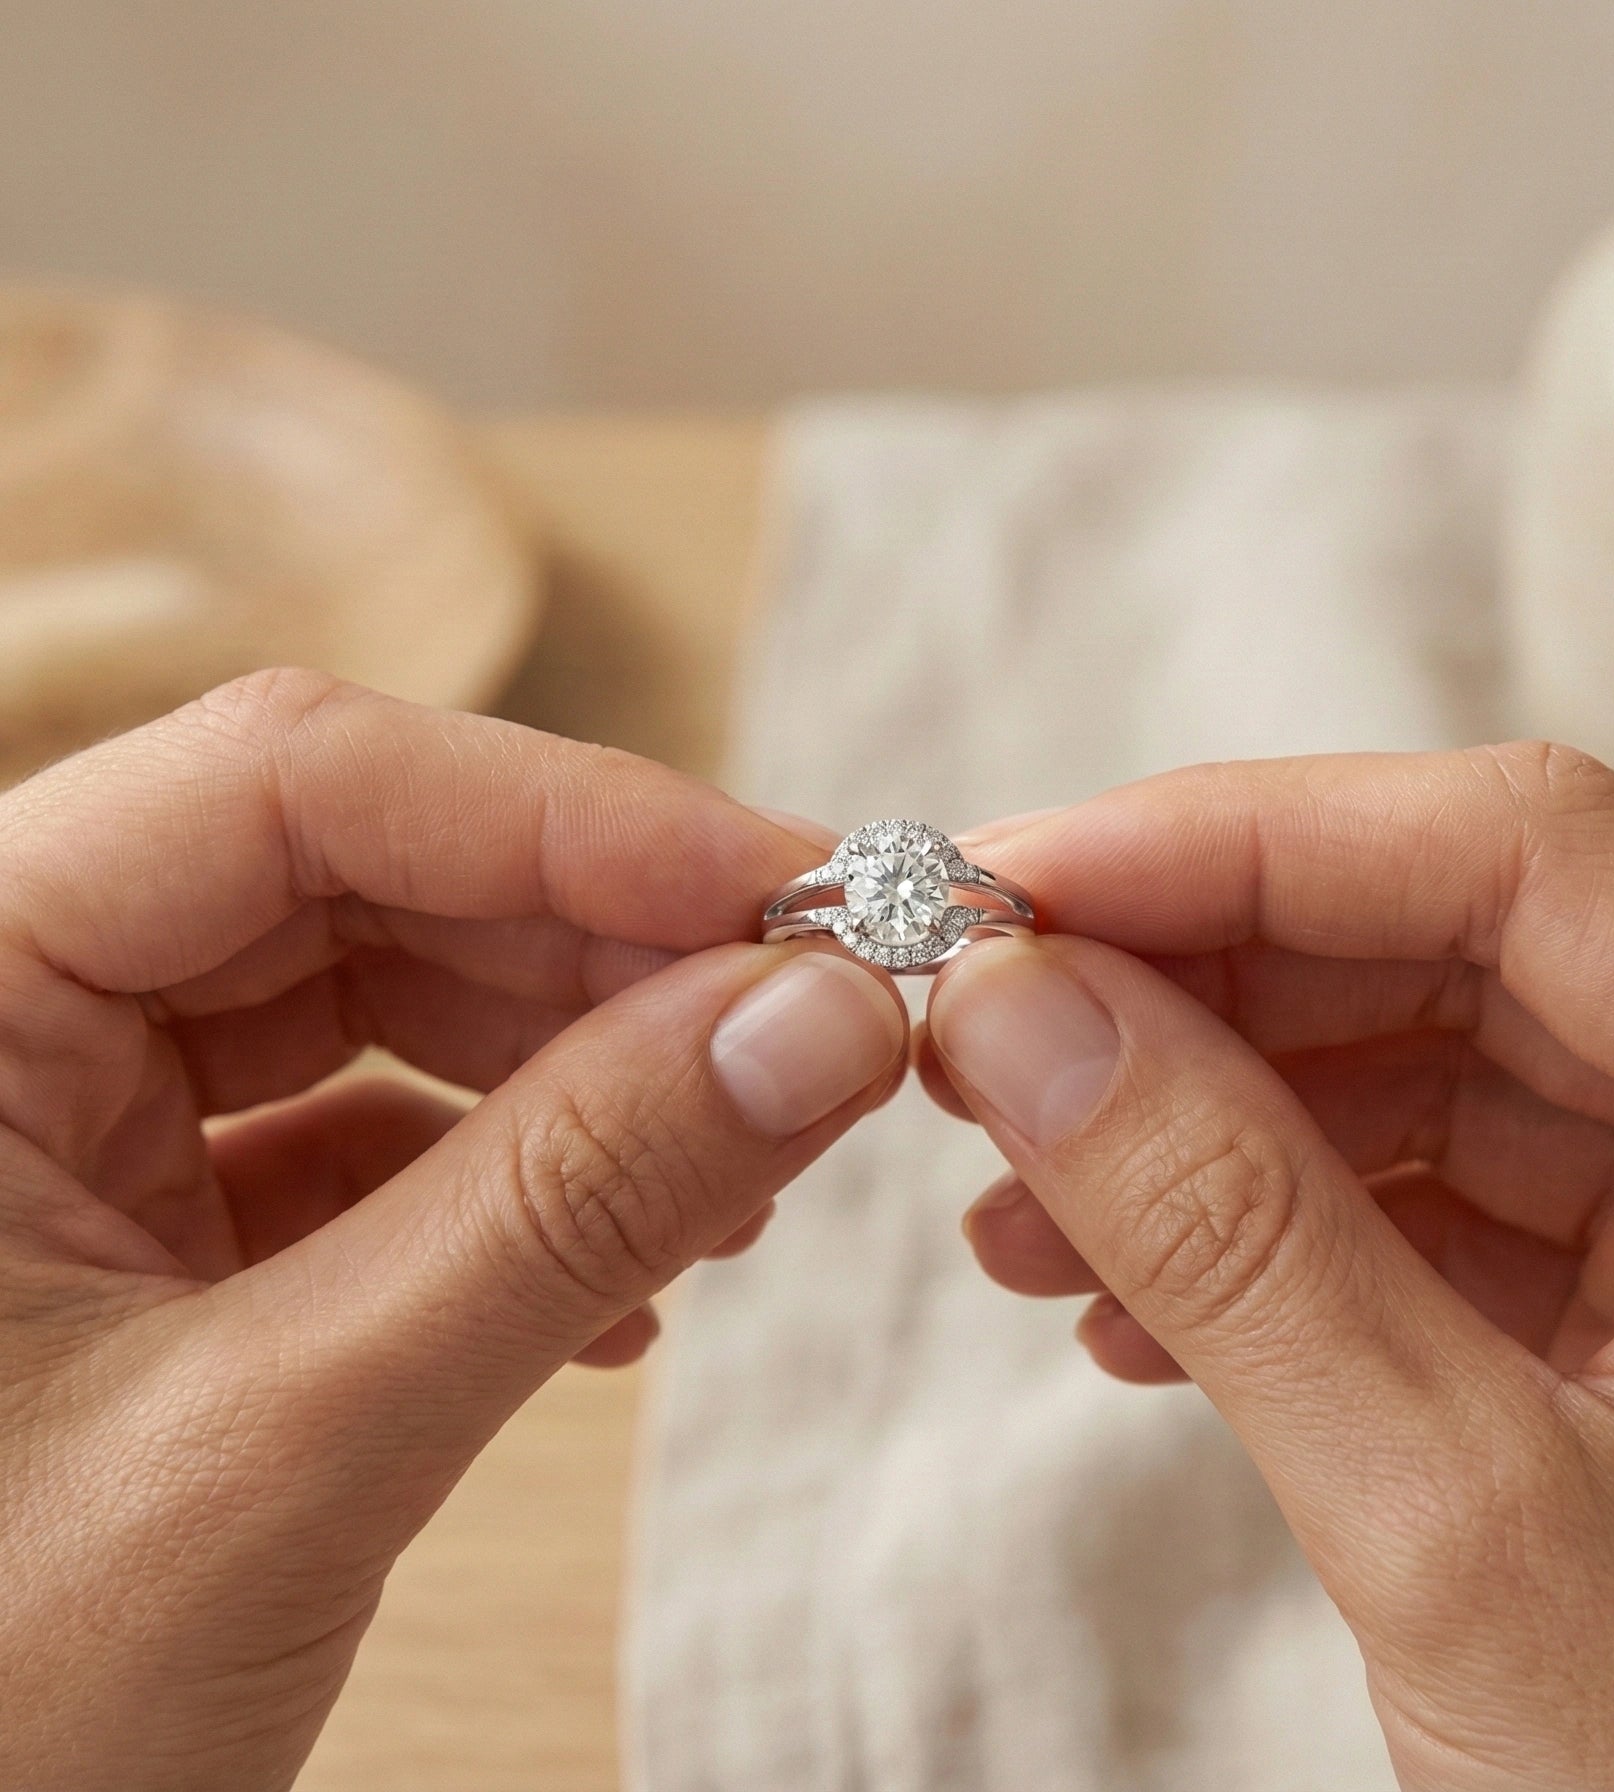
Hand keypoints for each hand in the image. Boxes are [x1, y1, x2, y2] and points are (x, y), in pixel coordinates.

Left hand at [0, 670, 906, 1791]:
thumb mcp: (279, 1450)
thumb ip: (563, 1208)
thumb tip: (822, 1023)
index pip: (288, 784)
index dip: (568, 817)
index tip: (792, 898)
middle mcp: (0, 1023)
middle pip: (359, 878)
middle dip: (607, 952)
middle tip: (813, 1027)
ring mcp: (71, 1130)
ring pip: (382, 1001)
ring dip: (587, 1072)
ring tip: (737, 1172)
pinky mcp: (150, 1236)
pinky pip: (371, 1140)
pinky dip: (522, 1190)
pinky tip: (626, 1285)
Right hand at [923, 746, 1613, 1789]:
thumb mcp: (1469, 1526)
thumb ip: (1235, 1239)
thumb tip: (1018, 1016)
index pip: (1526, 856)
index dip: (1248, 839)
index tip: (1020, 888)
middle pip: (1445, 944)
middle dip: (1187, 983)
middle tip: (982, 1028)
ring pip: (1407, 1072)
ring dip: (1186, 1118)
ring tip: (1014, 1205)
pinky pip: (1408, 1207)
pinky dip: (1245, 1236)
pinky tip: (1119, 1308)